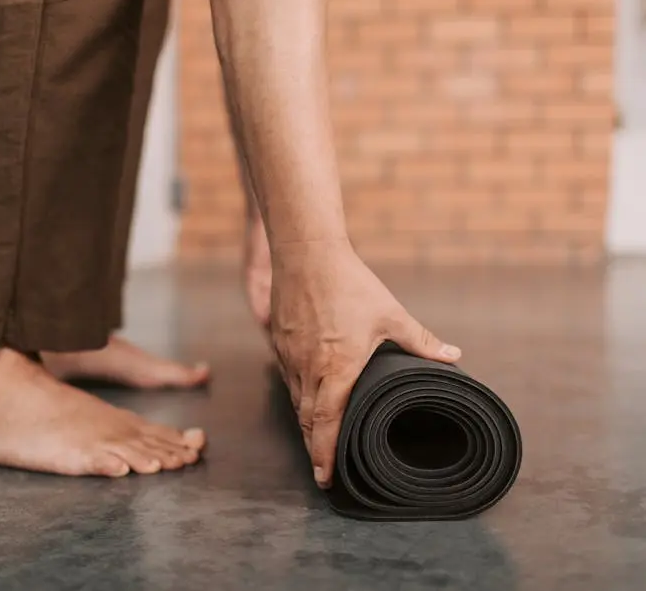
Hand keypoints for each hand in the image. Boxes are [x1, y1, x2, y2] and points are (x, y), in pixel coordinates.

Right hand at [269, 239, 460, 487]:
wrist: (306, 253)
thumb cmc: (349, 283)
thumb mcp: (391, 314)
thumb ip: (421, 340)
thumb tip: (453, 356)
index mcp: (338, 367)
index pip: (327, 423)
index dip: (325, 454)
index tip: (325, 477)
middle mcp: (309, 367)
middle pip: (307, 420)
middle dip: (315, 449)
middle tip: (322, 472)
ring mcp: (290, 355)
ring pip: (296, 400)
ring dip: (306, 424)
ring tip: (318, 441)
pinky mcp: (279, 341)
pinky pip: (289, 377)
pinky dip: (298, 394)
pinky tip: (307, 397)